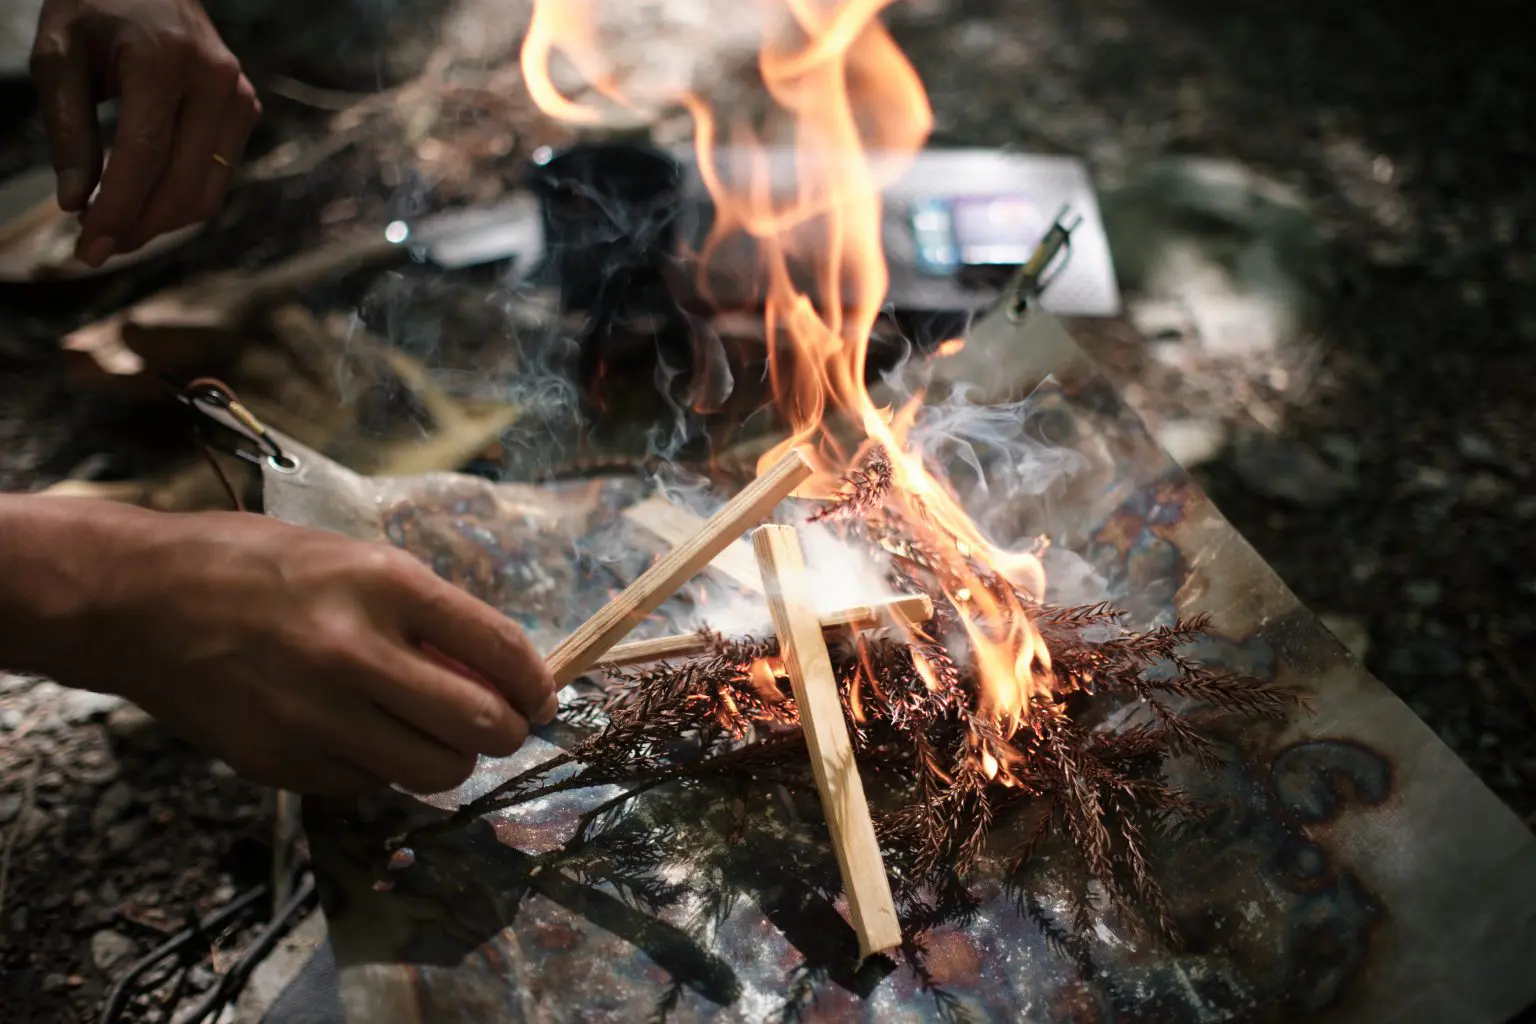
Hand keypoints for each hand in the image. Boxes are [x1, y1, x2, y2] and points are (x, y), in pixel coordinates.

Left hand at [29, 0, 260, 266]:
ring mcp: (239, 97)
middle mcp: (215, 81)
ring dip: (160, 223)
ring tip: (116, 229)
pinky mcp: (247, 110)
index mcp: (165, 60)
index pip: (144, 157)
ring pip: (206, 192)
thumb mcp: (57, 57)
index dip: (116, 211)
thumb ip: (68, 131)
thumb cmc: (92, 9)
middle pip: (181, 185)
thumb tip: (77, 204)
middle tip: (95, 249)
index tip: (86, 250)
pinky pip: (216, 177)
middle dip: (138, 227)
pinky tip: (144, 202)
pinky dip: (180, 201)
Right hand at [29, 501, 556, 795]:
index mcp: (384, 585)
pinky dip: (382, 770)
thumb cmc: (256, 567)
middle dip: (507, 732)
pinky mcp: (281, 762)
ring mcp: (315, 714)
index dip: (538, 684)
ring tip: (434, 736)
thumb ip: (426, 615)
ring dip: (451, 761)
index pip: (500, 650)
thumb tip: (499, 673)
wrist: (139, 600)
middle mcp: (355, 652)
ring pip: (434, 773)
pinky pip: (370, 786)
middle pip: (481, 726)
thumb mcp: (354, 561)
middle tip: (501, 726)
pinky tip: (361, 736)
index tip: (543, 696)